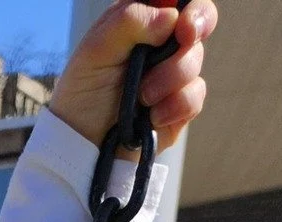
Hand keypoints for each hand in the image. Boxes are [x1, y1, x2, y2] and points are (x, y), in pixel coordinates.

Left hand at [49, 2, 214, 154]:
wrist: (84, 146)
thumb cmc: (82, 94)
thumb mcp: (96, 50)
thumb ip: (129, 22)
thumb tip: (170, 17)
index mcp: (141, 20)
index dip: (185, 2)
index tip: (180, 13)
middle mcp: (161, 43)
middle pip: (199, 19)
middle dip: (198, 22)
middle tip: (186, 34)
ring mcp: (173, 73)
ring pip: (194, 59)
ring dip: (170, 78)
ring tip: (142, 96)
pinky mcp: (180, 105)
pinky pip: (195, 95)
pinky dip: (174, 106)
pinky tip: (152, 117)